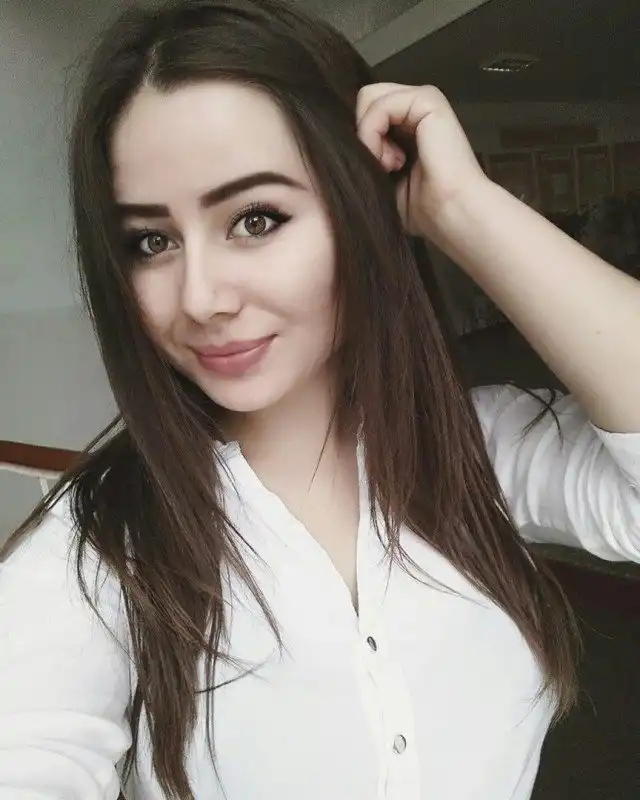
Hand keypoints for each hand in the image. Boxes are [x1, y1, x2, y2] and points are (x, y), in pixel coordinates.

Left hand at [356, 83, 488, 236]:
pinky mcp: (427, 99)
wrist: (452, 213)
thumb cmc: (422, 207)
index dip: (360, 139)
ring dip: (367, 136)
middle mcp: (415, 107)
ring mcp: (422, 99)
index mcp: (408, 123)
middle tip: (380, 166)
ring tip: (386, 166)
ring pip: (368, 99)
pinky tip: (388, 160)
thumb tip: (339, 145)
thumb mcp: (382, 179)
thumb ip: (366, 155)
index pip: (367, 111)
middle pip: (365, 100)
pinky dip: (372, 133)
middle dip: (362, 133)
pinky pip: (379, 105)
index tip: (374, 170)